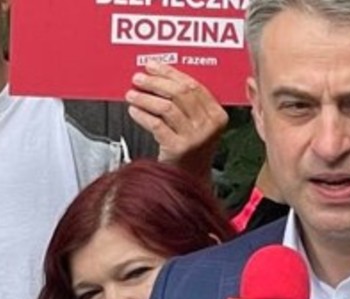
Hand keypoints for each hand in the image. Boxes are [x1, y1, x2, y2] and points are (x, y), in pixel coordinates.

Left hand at [125, 62, 227, 182]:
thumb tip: (158, 77)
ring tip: (132, 95)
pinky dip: (142, 116)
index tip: (153, 66)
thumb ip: (188, 103)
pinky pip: (157, 125)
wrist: (192, 181)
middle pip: (180, 93)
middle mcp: (209, 126)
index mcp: (217, 115)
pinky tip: (134, 112)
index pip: (193, 85)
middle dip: (155, 82)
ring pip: (166, 107)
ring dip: (145, 98)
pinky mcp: (179, 149)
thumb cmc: (192, 151)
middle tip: (139, 78)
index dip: (170, 73)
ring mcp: (195, 138)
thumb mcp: (199, 125)